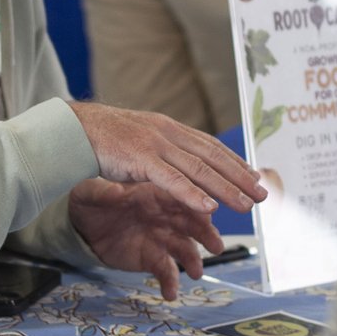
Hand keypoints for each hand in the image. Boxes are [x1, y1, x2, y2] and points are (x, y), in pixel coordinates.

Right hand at [67, 101, 264, 214]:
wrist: (74, 129)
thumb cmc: (105, 138)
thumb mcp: (142, 140)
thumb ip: (163, 149)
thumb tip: (182, 164)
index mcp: (169, 128)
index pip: (210, 146)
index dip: (235, 162)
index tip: (254, 176)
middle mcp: (168, 133)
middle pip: (212, 158)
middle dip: (240, 177)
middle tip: (262, 193)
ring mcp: (155, 145)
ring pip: (199, 170)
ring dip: (225, 189)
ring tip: (245, 205)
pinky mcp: (140, 159)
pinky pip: (172, 180)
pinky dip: (192, 193)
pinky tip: (208, 207)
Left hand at [67, 177, 223, 300]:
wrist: (82, 224)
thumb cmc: (92, 200)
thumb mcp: (93, 193)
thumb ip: (105, 192)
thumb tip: (115, 190)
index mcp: (155, 193)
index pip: (181, 195)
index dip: (196, 202)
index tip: (209, 210)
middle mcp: (165, 216)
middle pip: (192, 223)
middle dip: (207, 234)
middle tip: (216, 246)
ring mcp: (161, 238)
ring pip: (186, 249)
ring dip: (194, 261)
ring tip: (196, 272)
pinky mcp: (152, 258)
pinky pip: (167, 272)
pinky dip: (170, 283)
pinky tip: (169, 293)